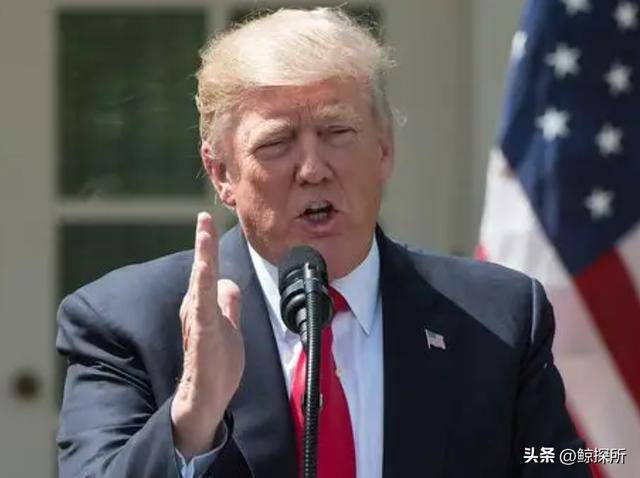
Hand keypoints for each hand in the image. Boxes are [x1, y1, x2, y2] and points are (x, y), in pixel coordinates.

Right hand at [171, 212, 244, 457]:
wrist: (206, 400)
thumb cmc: (216, 366)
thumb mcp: (230, 328)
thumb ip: (229, 305)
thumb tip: (228, 282)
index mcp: (205, 307)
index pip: (208, 271)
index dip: (208, 246)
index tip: (207, 220)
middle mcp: (198, 311)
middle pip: (202, 271)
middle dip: (204, 243)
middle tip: (204, 216)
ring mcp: (199, 323)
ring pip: (200, 285)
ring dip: (203, 259)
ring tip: (204, 234)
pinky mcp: (202, 337)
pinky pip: (203, 309)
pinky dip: (203, 289)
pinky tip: (206, 271)